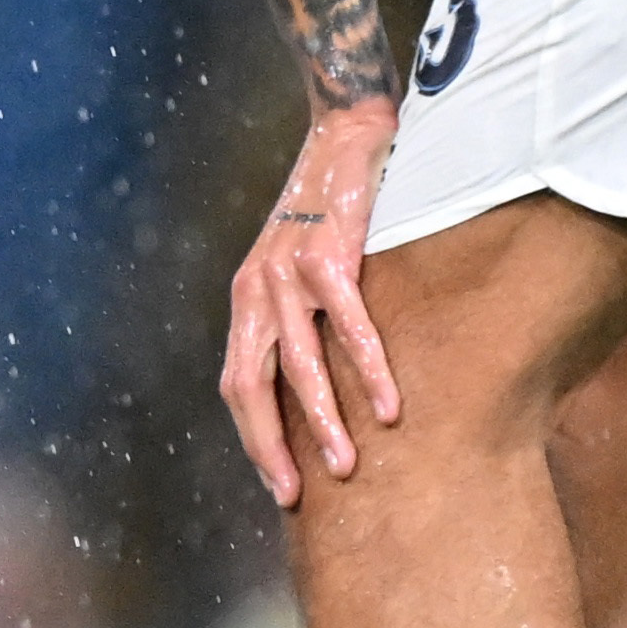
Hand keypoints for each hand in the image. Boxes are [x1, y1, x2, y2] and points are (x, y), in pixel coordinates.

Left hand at [220, 102, 405, 508]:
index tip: (279, 484)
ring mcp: (288, 271)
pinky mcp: (329, 253)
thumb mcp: (298, 267)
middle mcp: (256, 289)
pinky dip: (368, 369)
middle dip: (271, 447)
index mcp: (247, 299)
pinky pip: (349, 323)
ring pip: (299, 364)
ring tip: (348, 467)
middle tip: (297, 496)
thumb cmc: (332, 209)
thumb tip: (325, 384)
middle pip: (251, 386)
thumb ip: (300, 317)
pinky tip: (389, 406)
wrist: (345, 131)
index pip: (237, 384)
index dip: (253, 437)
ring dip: (323, 421)